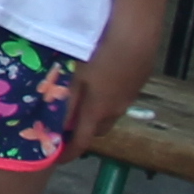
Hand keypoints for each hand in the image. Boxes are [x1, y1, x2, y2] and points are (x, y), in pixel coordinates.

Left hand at [66, 14, 157, 156]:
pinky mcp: (138, 81)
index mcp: (97, 111)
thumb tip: (55, 126)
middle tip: (67, 122)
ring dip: (97, 112)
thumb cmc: (98, 55)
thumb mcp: (74, 78)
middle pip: (98, 129)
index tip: (57, 159)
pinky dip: (109, 96)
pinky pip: (121, 97)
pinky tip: (103, 78)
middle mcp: (116, 109)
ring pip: (111, 112)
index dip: (69, 153)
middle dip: (83, 130)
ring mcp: (130, 96)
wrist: (135, 35)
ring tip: (84, 98)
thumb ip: (64, 102)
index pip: (82, 142)